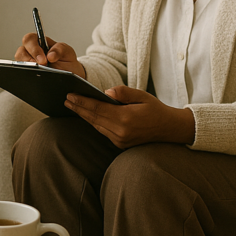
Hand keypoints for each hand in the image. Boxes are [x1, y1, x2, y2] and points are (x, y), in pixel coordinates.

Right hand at [15, 33, 86, 77]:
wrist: (70, 79)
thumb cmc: (67, 63)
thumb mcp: (67, 53)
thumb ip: (60, 49)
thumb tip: (50, 55)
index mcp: (40, 43)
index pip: (30, 39)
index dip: (34, 48)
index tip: (43, 59)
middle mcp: (31, 53)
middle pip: (21, 51)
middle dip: (29, 60)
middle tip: (41, 67)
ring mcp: (28, 64)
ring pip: (19, 64)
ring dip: (27, 69)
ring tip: (39, 74)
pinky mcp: (27, 75)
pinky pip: (22, 75)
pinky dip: (27, 76)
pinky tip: (36, 79)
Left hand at [65, 85, 195, 148]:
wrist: (169, 129)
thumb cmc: (155, 109)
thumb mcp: (142, 95)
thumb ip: (123, 92)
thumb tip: (106, 92)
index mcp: (125, 118)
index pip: (97, 109)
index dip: (82, 102)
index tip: (70, 95)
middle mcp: (120, 131)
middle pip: (93, 118)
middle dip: (78, 108)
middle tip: (66, 99)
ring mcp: (120, 139)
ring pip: (96, 126)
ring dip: (83, 115)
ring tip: (72, 105)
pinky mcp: (120, 143)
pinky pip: (102, 131)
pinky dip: (93, 122)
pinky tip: (86, 114)